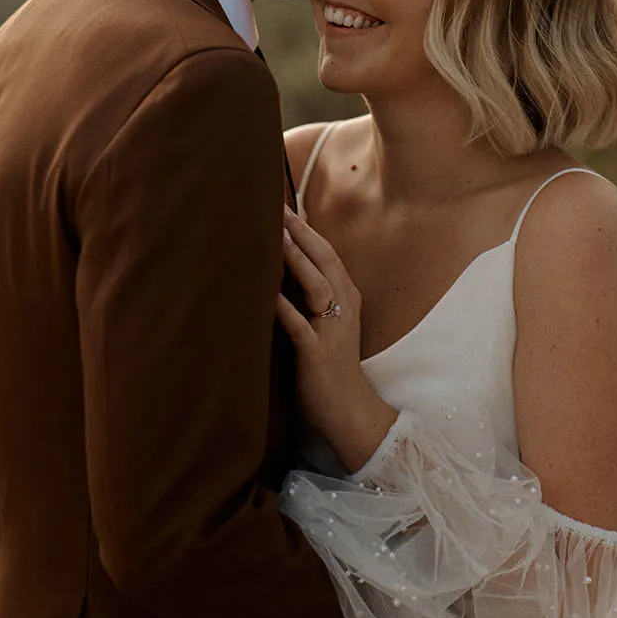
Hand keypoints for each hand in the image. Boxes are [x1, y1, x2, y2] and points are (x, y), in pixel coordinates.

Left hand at [276, 207, 395, 471]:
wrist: (349, 411)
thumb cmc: (330, 366)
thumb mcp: (326, 324)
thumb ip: (310, 296)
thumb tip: (283, 267)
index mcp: (347, 298)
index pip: (328, 254)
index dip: (307, 230)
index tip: (285, 206)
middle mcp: (344, 307)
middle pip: (325, 260)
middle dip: (301, 233)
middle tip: (277, 208)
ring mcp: (333, 330)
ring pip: (317, 285)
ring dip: (296, 260)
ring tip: (275, 237)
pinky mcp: (318, 354)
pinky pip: (300, 326)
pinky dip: (285, 307)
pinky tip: (268, 293)